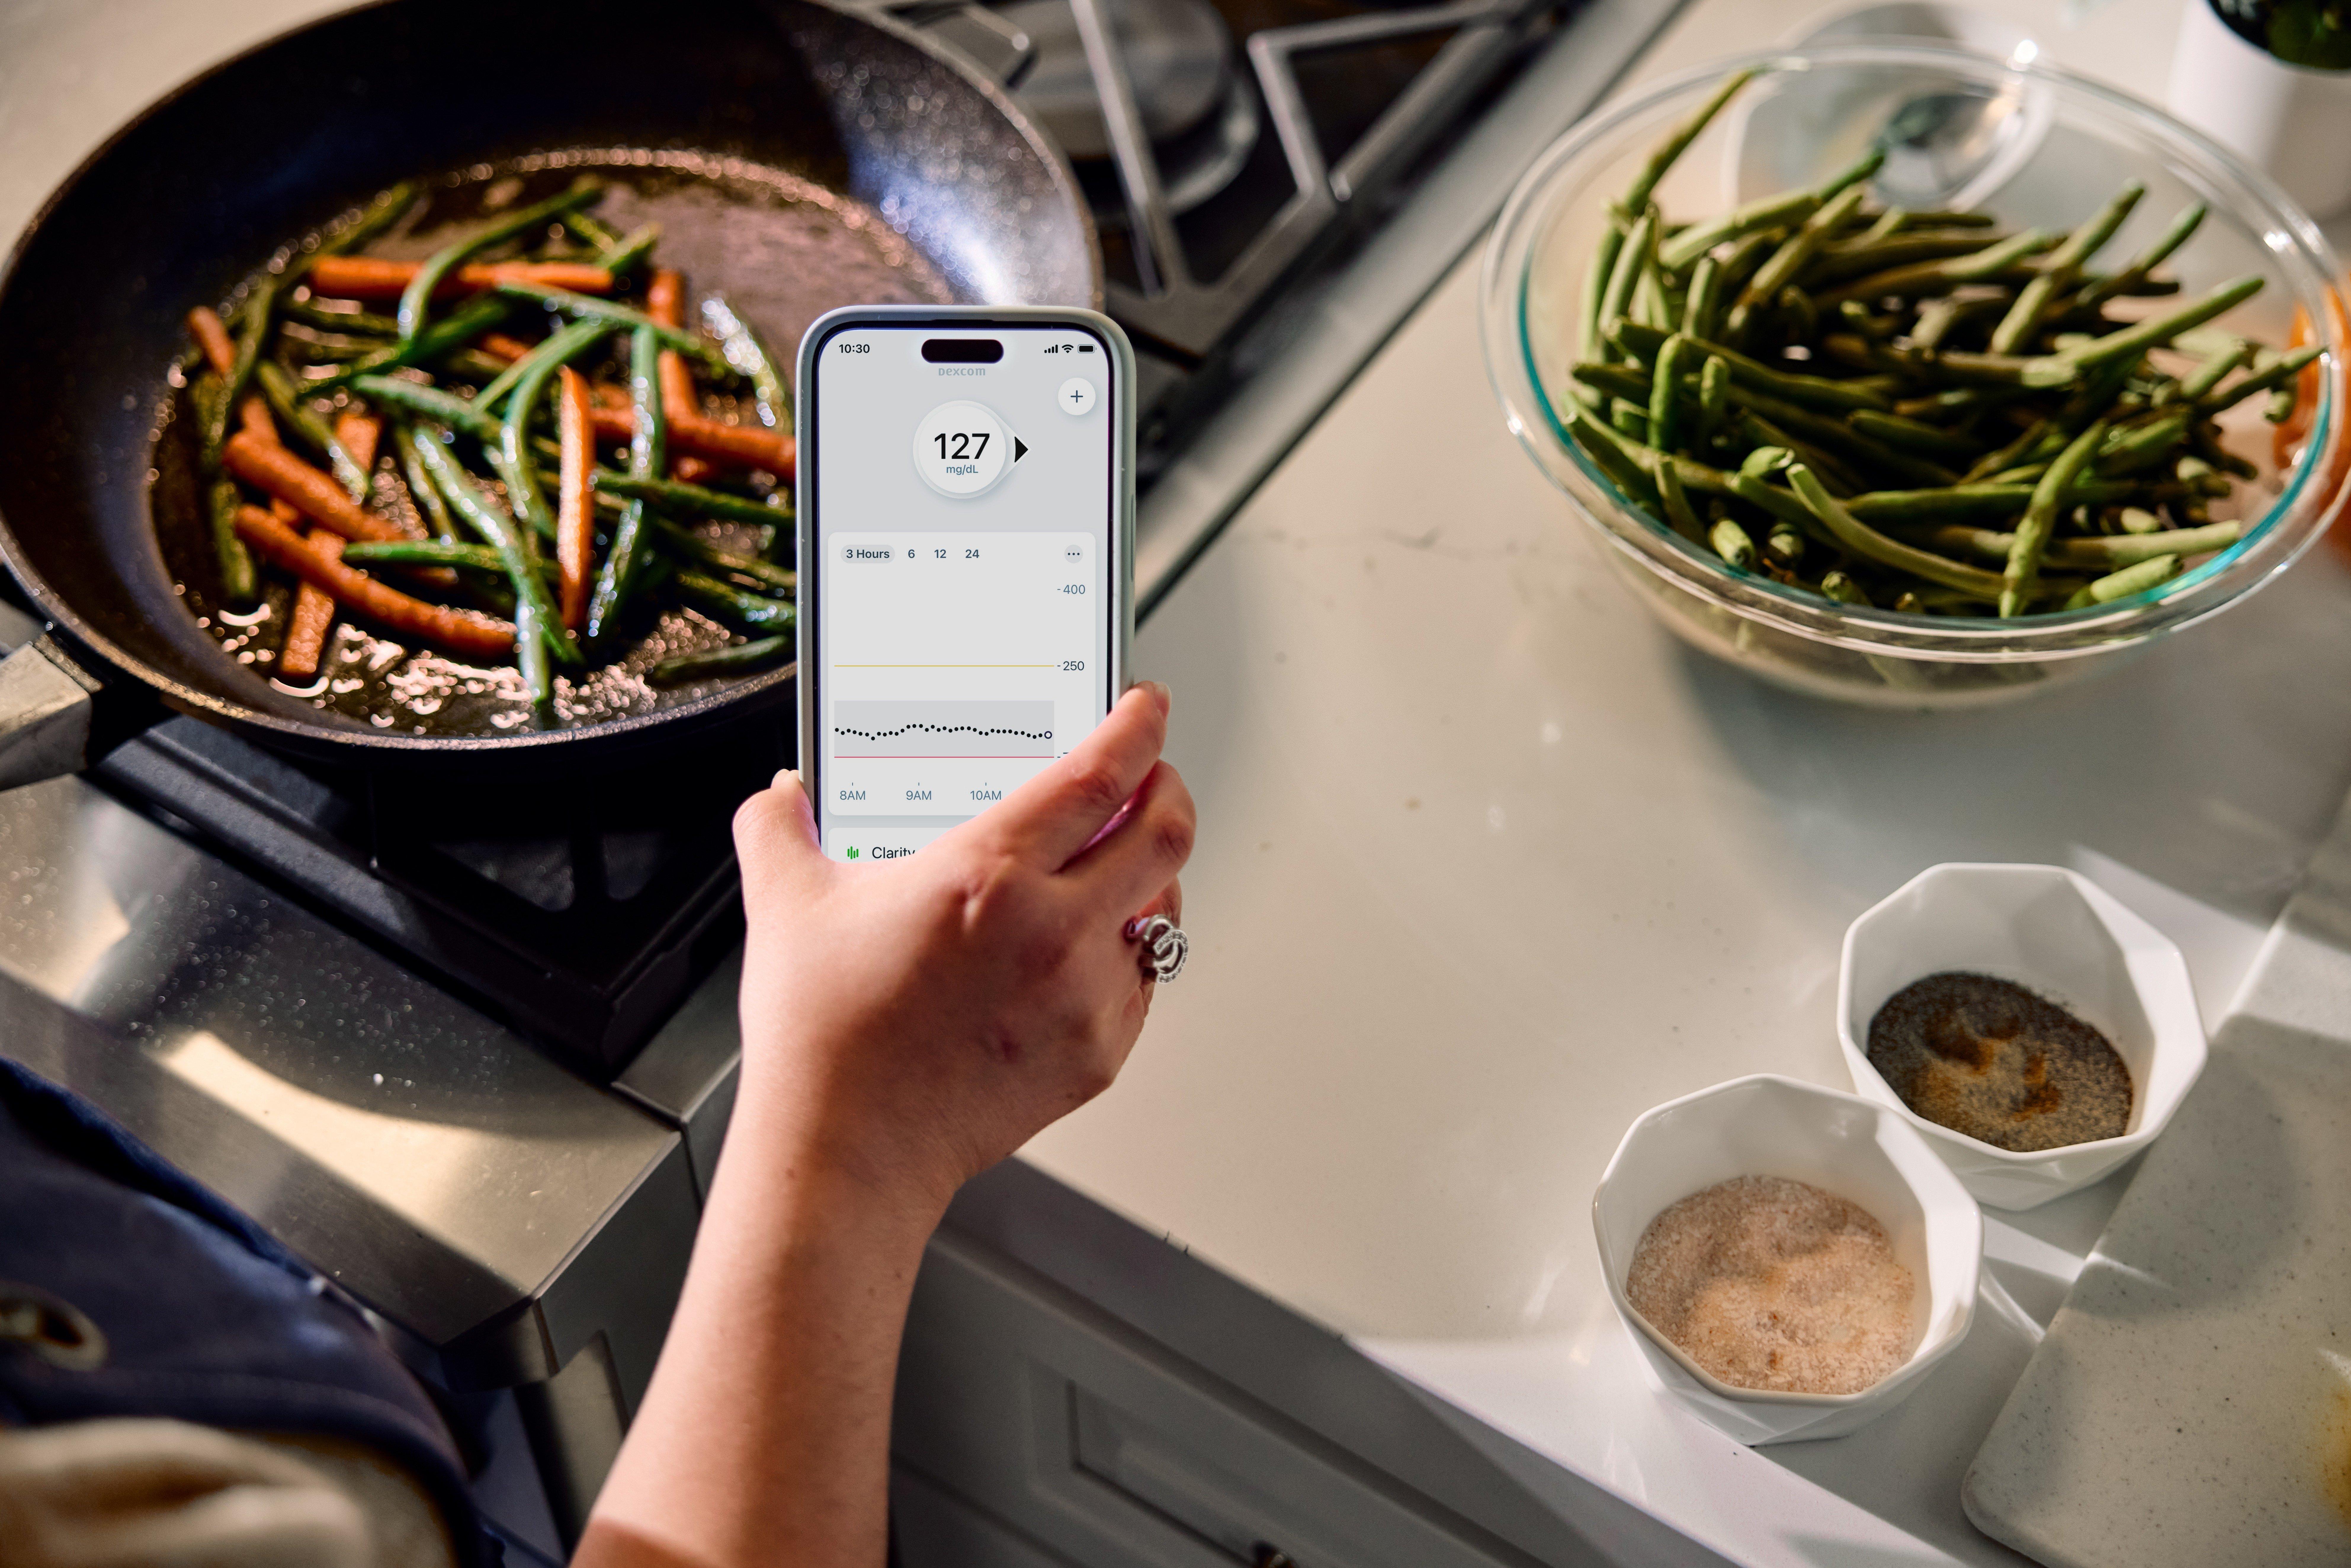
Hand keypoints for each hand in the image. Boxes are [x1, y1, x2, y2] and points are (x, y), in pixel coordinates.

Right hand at [731, 682, 1193, 1218]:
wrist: (845, 1150)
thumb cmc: (823, 1039)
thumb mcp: (785, 906)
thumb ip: (778, 828)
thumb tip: (781, 794)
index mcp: (987, 874)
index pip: (1102, 771)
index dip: (1139, 725)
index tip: (1145, 706)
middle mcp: (1052, 929)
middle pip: (1166, 830)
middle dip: (1168, 786)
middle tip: (1151, 774)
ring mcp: (1084, 995)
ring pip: (1166, 907)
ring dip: (1152, 872)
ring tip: (1118, 862)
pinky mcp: (1098, 1053)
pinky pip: (1145, 980)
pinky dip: (1130, 950)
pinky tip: (1092, 943)